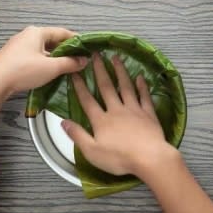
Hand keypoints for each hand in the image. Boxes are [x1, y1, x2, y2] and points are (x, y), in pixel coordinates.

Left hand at [0, 26, 87, 102]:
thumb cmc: (23, 71)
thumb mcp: (51, 68)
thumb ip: (70, 63)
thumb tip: (84, 60)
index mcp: (37, 32)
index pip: (62, 32)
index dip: (76, 40)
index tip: (87, 47)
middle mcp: (27, 35)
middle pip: (52, 41)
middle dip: (65, 50)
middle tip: (78, 60)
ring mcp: (17, 46)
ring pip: (42, 50)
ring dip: (54, 58)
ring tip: (66, 68)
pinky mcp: (12, 58)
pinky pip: (33, 57)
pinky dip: (43, 62)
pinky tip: (48, 73)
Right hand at [61, 53, 177, 176]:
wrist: (149, 158)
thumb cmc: (119, 158)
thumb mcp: (92, 151)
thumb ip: (77, 136)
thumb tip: (63, 122)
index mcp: (101, 120)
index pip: (87, 100)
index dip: (80, 86)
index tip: (75, 72)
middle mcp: (116, 110)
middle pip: (106, 87)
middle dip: (100, 70)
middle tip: (96, 55)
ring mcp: (134, 110)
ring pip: (125, 87)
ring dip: (120, 71)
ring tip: (116, 58)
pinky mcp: (148, 114)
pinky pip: (144, 96)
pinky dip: (142, 86)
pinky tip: (140, 77)